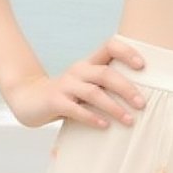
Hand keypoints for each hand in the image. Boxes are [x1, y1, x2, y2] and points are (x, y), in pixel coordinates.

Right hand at [6, 36, 146, 129]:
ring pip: (94, 93)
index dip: (127, 52)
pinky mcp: (55, 101)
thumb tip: (143, 98)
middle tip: (142, 104)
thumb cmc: (68, 95)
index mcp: (89, 63)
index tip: (143, 66)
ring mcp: (66, 85)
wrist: (29, 100)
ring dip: (114, 107)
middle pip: (106, 74)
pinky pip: (76, 109)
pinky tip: (104, 126)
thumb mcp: (87, 85)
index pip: (110, 46)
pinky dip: (92, 118)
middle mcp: (78, 70)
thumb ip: (107, 87)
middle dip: (127, 89)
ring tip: (129, 120)